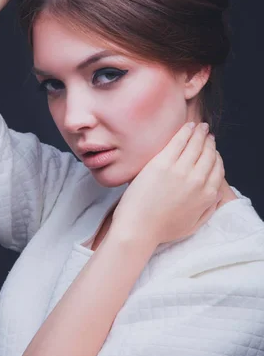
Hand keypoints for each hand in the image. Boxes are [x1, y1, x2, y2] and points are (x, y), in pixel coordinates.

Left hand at [111, 122, 224, 247]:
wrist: (138, 228)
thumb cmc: (162, 229)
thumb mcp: (194, 225)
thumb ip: (209, 209)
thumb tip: (217, 195)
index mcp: (207, 195)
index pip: (218, 168)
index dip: (216, 157)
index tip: (212, 151)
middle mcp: (198, 181)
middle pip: (209, 154)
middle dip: (209, 142)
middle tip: (207, 134)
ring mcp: (181, 170)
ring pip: (196, 145)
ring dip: (200, 133)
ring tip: (200, 127)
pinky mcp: (163, 163)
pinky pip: (179, 141)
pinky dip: (186, 131)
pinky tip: (188, 126)